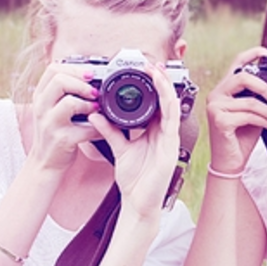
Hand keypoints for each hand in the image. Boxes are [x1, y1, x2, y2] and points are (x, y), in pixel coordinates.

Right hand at [29, 62, 101, 172]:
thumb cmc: (55, 132)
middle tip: (95, 92)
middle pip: (59, 81)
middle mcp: (41, 107)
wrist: (45, 162)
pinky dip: (97, 127)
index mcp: (40, 96)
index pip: (53, 69)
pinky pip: (84, 128)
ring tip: (95, 108)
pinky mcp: (62, 140)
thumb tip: (93, 76)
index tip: (91, 74)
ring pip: (70, 102)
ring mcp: (50, 124)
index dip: (74, 68)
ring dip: (88, 104)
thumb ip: (66, 92)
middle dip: (83, 83)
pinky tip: (100, 127)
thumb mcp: (53, 108)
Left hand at [89, 63, 180, 217]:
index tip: (143, 71)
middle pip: (165, 101)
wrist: (138, 202)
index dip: (152, 87)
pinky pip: (171, 118)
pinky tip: (162, 88)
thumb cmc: (134, 179)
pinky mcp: (171, 145)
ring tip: (156, 70)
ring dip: (165, 86)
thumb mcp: (119, 149)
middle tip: (151, 63)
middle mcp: (163, 133)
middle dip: (161, 81)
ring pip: (171, 105)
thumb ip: (110, 131)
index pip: (155, 104)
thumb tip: (95, 115)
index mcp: (153, 132)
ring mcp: (169, 138)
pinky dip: (167, 101)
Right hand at [207, 47, 266, 172]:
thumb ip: (259, 99)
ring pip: (250, 101)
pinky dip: (266, 121)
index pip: (236, 63)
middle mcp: (216, 95)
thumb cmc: (240, 139)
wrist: (230, 163)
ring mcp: (215, 107)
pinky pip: (249, 116)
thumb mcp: (253, 114)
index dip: (253, 53)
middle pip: (243, 77)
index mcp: (223, 90)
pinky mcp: (219, 121)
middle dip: (265, 87)